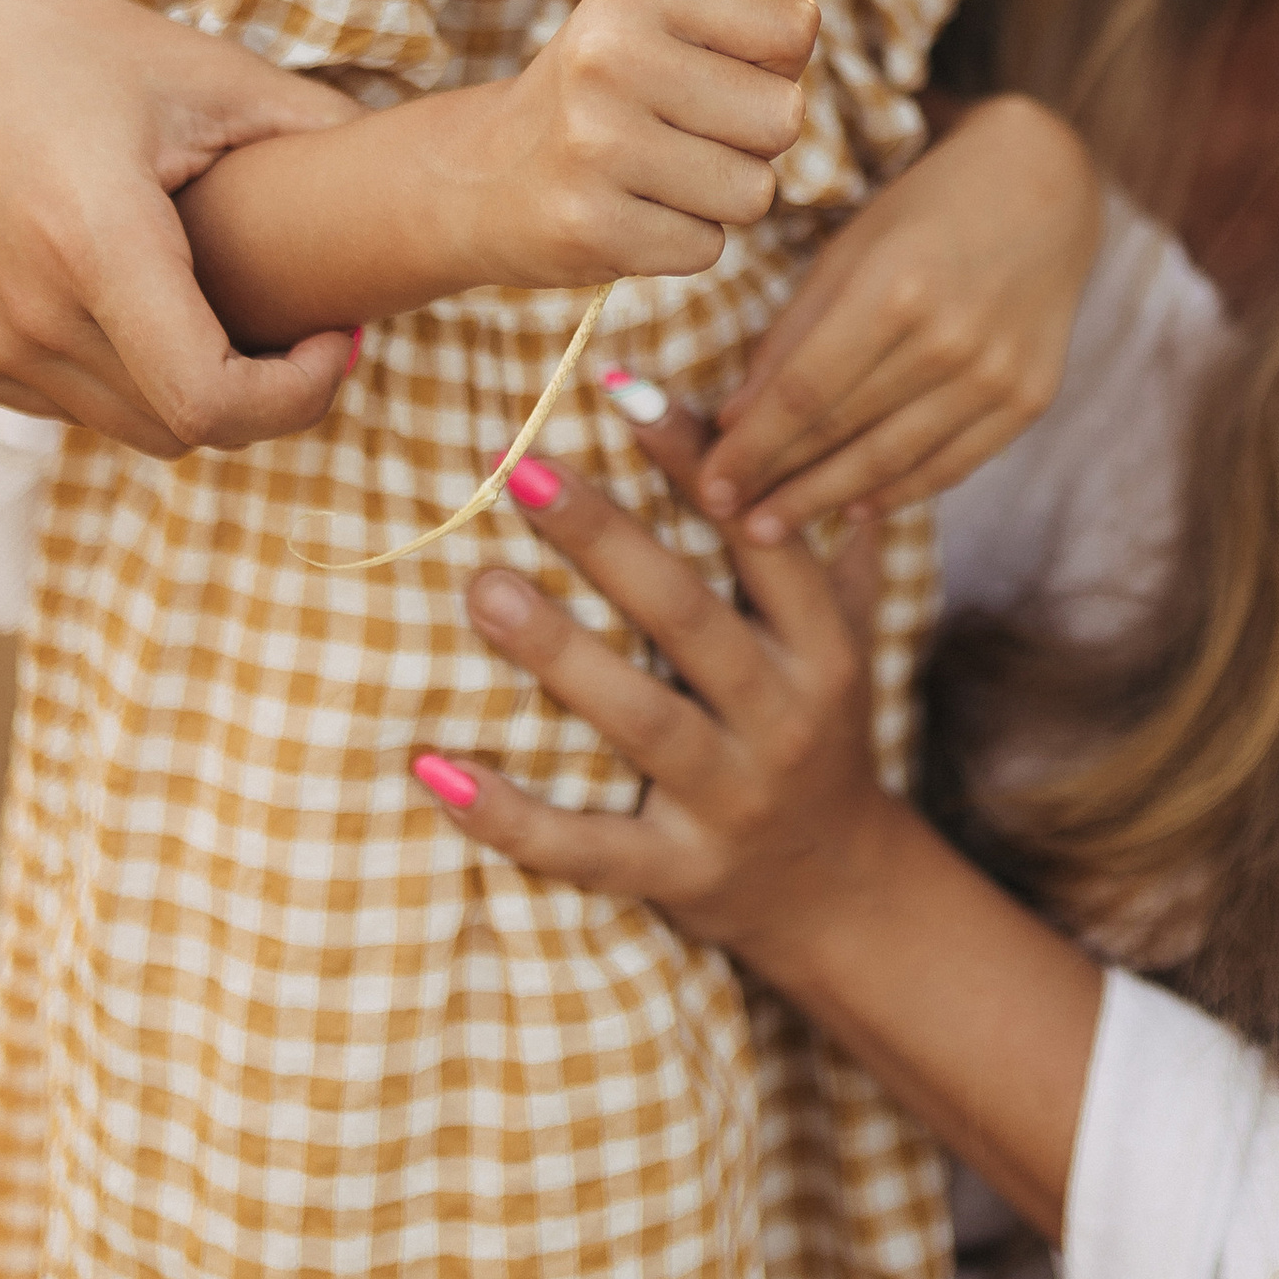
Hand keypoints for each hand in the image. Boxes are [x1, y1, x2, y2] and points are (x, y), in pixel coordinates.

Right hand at [0, 0, 362, 457]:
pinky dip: (128, 379)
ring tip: (235, 310)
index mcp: (92, 241)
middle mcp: (26, 313)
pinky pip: (74, 407)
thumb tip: (422, 176)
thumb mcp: (209, 73)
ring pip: (129, 427)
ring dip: (195, 391)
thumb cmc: (76, 48)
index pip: (211, 402)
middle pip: (183, 426)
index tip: (341, 338)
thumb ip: (318, 129)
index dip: (298, 396)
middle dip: (264, 393)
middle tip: (310, 326)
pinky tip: (154, 306)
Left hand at [415, 417, 894, 975]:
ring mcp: (730, 800)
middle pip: (690, 617)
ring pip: (640, 720)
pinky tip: (432, 766)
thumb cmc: (822, 731)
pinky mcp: (676, 874)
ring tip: (481, 587)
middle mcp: (783, 717)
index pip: (759, 535)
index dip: (695, 460)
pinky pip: (585, 847)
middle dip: (606, 539)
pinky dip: (506, 815)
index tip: (620, 386)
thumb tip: (810, 428)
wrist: (839, 892)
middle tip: (522, 468)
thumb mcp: (845, 634)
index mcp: (822, 646)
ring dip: (558, 653)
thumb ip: (827, 544)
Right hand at [488, 0, 821, 286]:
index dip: (778, 57)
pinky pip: (706, 247)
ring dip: (721, 193)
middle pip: (785, 118)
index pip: (795, 26)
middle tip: (689, 125)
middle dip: (753, 135)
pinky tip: (633, 209)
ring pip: (753, 192)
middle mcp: (611, 55)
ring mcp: (595, 144)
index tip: (725, 60)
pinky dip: (682, 239)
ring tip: (661, 169)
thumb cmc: (604, 75)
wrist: (487, 174)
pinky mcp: (588, 225)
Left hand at [694, 95, 1101, 539]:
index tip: (709, 485)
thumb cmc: (927, 208)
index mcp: (893, 288)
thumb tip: (733, 417)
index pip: (803, 392)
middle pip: (843, 432)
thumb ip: (793, 332)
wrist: (1044, 186)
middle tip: (731, 519)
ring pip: (893, 461)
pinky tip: (854, 508)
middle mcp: (950, 338)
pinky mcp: (1031, 398)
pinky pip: (952, 465)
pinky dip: (899, 493)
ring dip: (825, 500)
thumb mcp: (849, 248)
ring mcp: (996, 374)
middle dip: (777, 482)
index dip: (750, 447)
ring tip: (776, 529)